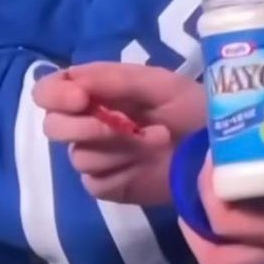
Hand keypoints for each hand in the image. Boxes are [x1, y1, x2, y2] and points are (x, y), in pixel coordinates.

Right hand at [34, 62, 206, 207]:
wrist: (213, 148)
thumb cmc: (189, 107)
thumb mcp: (158, 84)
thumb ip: (115, 79)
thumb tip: (73, 79)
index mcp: (95, 91)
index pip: (49, 91)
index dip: (54, 95)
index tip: (79, 99)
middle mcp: (87, 122)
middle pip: (53, 126)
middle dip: (82, 126)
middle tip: (120, 125)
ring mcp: (95, 156)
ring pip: (78, 155)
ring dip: (117, 148)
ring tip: (156, 139)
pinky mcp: (106, 185)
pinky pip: (94, 181)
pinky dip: (120, 171)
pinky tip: (146, 164)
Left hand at [181, 128, 263, 263]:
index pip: (227, 226)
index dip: (207, 192)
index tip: (214, 152)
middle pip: (217, 257)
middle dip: (196, 216)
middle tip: (203, 171)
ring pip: (227, 255)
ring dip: (208, 221)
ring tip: (210, 178)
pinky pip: (243, 245)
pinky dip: (227, 221)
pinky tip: (234, 182)